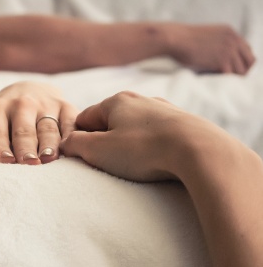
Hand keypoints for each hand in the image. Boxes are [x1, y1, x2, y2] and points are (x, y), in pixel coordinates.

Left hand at [0, 81, 78, 163]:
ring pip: (48, 126)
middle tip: (26, 164)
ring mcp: (47, 105)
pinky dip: (72, 136)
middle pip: (23, 128)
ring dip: (49, 143)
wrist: (29, 91)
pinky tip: (72, 151)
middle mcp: (21, 104)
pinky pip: (72, 123)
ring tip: (48, 161)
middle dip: (25, 145)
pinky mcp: (68, 108)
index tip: (2, 161)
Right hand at [60, 91, 229, 181]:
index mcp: (116, 101)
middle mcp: (141, 100)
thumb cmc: (145, 149)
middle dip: (106, 142)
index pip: (85, 118)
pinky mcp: (186, 125)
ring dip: (131, 146)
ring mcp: (166, 111)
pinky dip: (154, 148)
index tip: (82, 157)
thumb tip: (66, 143)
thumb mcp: (98, 150)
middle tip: (108, 165)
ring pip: (137, 129)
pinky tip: (159, 162)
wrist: (200, 151)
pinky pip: (160, 136)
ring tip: (136, 167)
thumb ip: (75, 144)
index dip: (78, 138)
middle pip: (112, 122)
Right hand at [167, 24, 254, 74]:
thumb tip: (222, 59)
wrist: (175, 39)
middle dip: (242, 70)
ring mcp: (229, 50)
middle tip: (231, 77)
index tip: (234, 68)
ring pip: (242, 71)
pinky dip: (225, 80)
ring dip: (232, 77)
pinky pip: (231, 76)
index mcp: (231, 32)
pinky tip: (217, 80)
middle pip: (250, 61)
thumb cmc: (184, 40)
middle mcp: (234, 40)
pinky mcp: (222, 61)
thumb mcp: (207, 36)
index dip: (242, 61)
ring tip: (221, 80)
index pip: (247, 50)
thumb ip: (219, 43)